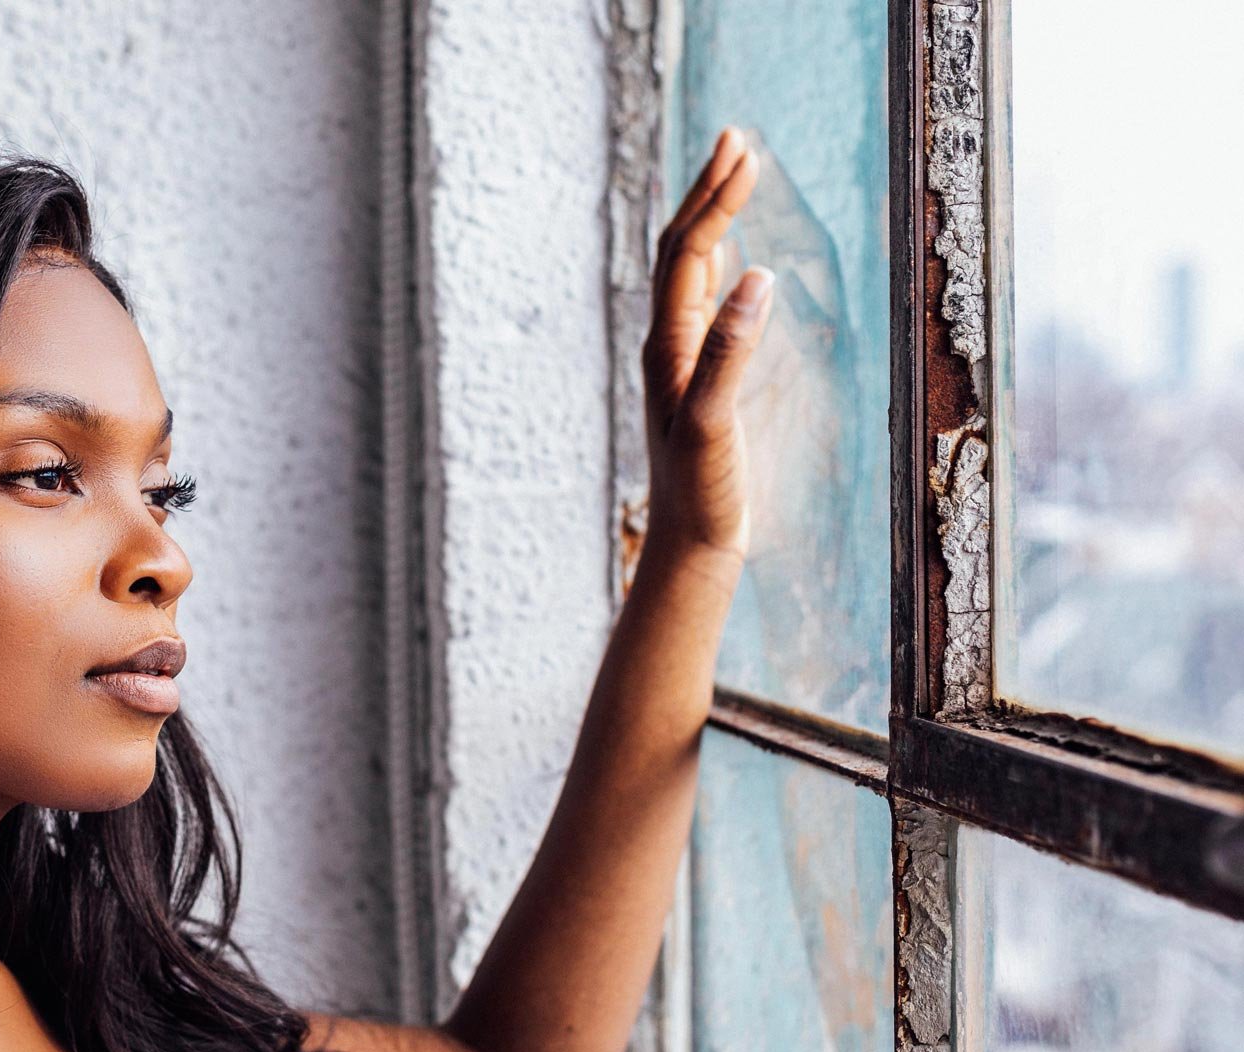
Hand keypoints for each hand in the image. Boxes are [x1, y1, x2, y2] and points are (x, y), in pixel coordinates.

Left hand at [639, 127, 770, 566]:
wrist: (689, 545)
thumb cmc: (702, 493)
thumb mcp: (713, 424)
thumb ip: (729, 354)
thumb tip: (754, 278)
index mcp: (668, 347)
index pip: (687, 254)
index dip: (715, 201)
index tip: (746, 153)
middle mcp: (666, 345)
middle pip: (680, 249)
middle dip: (707, 191)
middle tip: (736, 136)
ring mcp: (679, 360)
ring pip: (688, 272)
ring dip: (710, 219)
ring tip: (732, 173)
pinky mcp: (697, 378)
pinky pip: (700, 303)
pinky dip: (716, 264)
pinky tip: (729, 258)